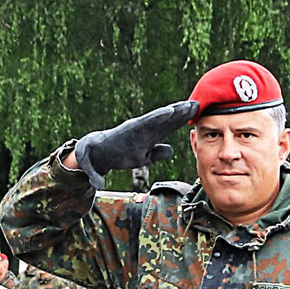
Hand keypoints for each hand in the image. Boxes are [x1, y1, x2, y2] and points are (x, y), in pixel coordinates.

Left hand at [73, 101, 197, 188]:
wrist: (98, 151)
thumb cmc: (93, 157)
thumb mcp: (94, 166)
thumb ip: (96, 173)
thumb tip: (97, 184)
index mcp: (125, 136)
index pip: (143, 125)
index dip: (156, 118)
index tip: (169, 111)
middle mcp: (137, 130)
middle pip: (158, 119)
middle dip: (174, 112)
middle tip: (192, 104)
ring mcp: (144, 132)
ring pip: (165, 122)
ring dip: (180, 114)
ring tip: (196, 106)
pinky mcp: (149, 138)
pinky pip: (165, 129)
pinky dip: (176, 123)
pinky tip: (189, 118)